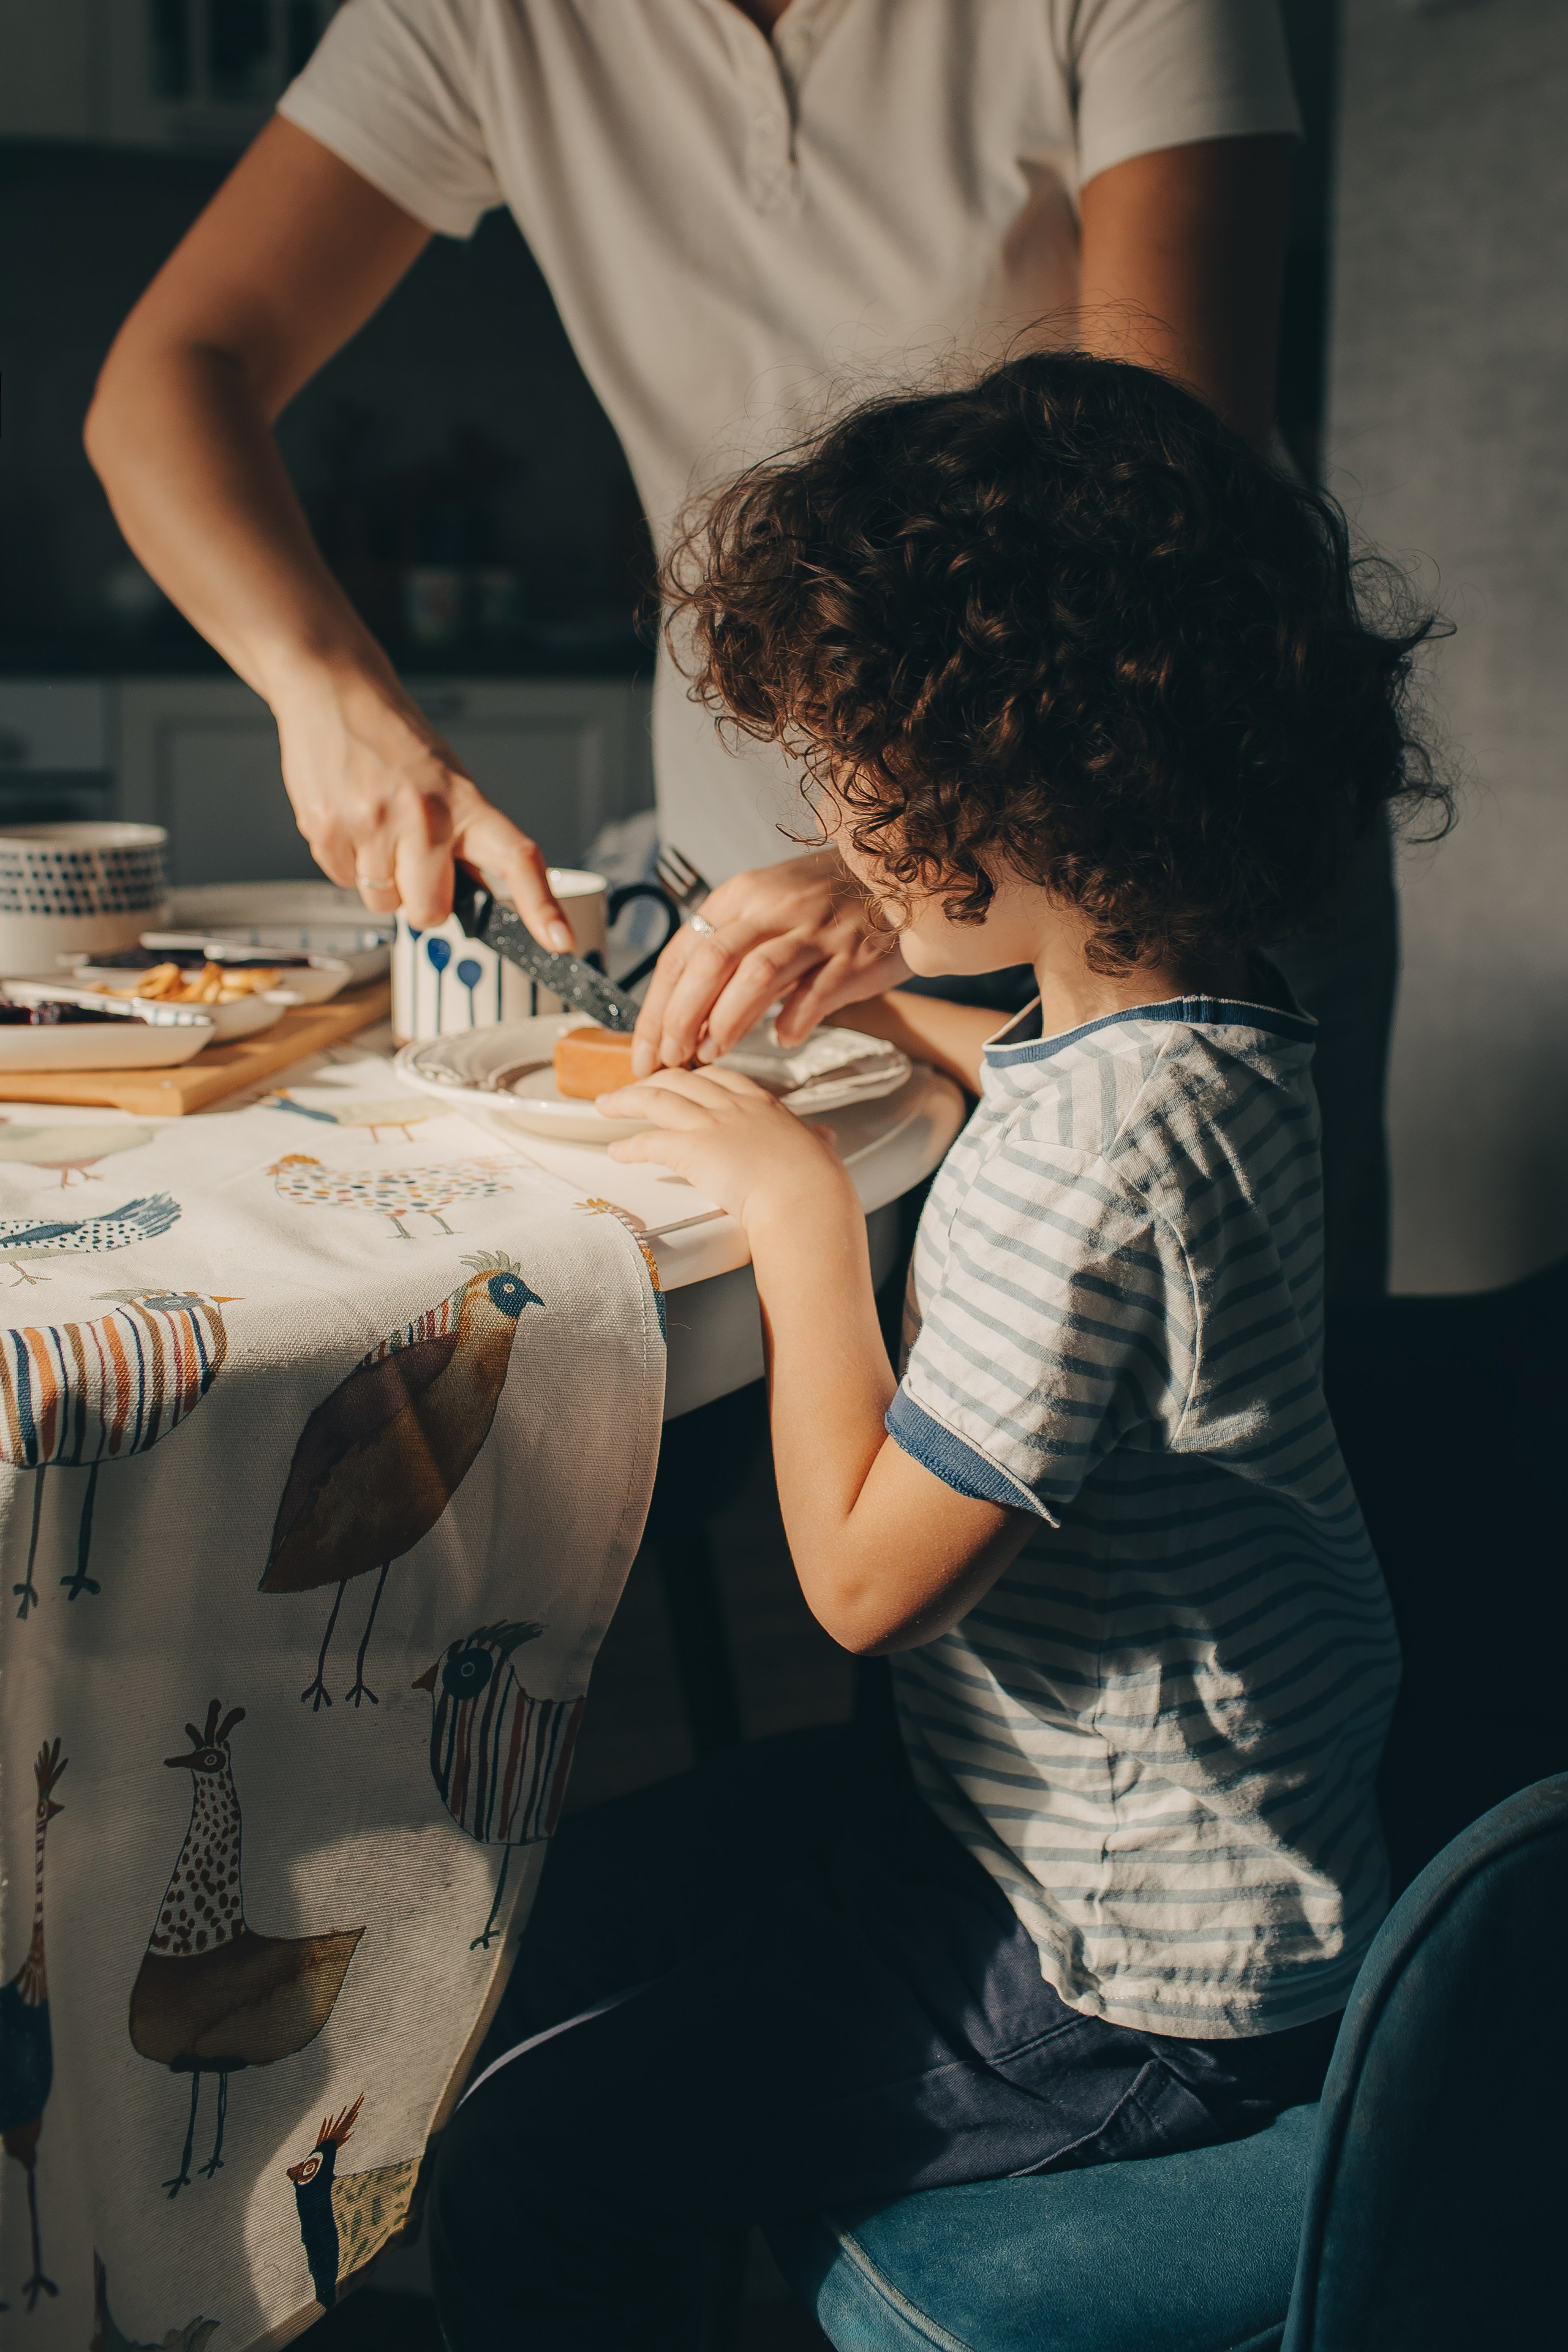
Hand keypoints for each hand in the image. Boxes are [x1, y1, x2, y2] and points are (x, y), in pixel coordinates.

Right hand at [273, 666, 576, 945]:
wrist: (333, 691)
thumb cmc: (396, 741)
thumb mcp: (449, 783)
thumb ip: (466, 841)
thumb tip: (480, 898)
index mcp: (465, 803)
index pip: (517, 859)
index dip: (541, 906)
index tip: (560, 941)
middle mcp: (422, 815)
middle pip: (429, 911)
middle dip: (420, 898)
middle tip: (411, 857)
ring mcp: (371, 823)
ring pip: (382, 903)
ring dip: (378, 878)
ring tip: (374, 825)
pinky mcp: (325, 829)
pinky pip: (341, 881)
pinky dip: (345, 861)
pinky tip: (348, 820)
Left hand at [601, 1065, 854, 1234]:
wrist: (806, 1200)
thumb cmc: (816, 1184)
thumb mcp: (818, 1150)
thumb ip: (814, 1141)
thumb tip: (824, 1139)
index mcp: (762, 1104)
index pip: (720, 1076)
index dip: (694, 1076)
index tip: (681, 1078)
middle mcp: (732, 1106)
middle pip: (680, 1079)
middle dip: (652, 1080)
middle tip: (634, 1087)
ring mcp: (710, 1124)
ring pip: (655, 1098)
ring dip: (626, 1100)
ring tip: (606, 1104)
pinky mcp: (691, 1148)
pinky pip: (648, 1142)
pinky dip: (628, 1146)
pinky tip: (616, 1151)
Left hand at [630, 848, 907, 1076]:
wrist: (897, 878)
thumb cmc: (824, 901)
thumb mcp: (766, 907)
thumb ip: (729, 951)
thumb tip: (688, 1013)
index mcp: (741, 896)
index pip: (682, 954)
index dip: (656, 1007)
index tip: (645, 1048)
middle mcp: (772, 908)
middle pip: (710, 964)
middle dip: (680, 1018)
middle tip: (671, 1058)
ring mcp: (813, 931)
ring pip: (755, 976)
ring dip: (727, 1022)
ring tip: (712, 1054)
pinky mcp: (851, 955)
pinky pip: (814, 994)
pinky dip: (793, 1022)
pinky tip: (783, 1039)